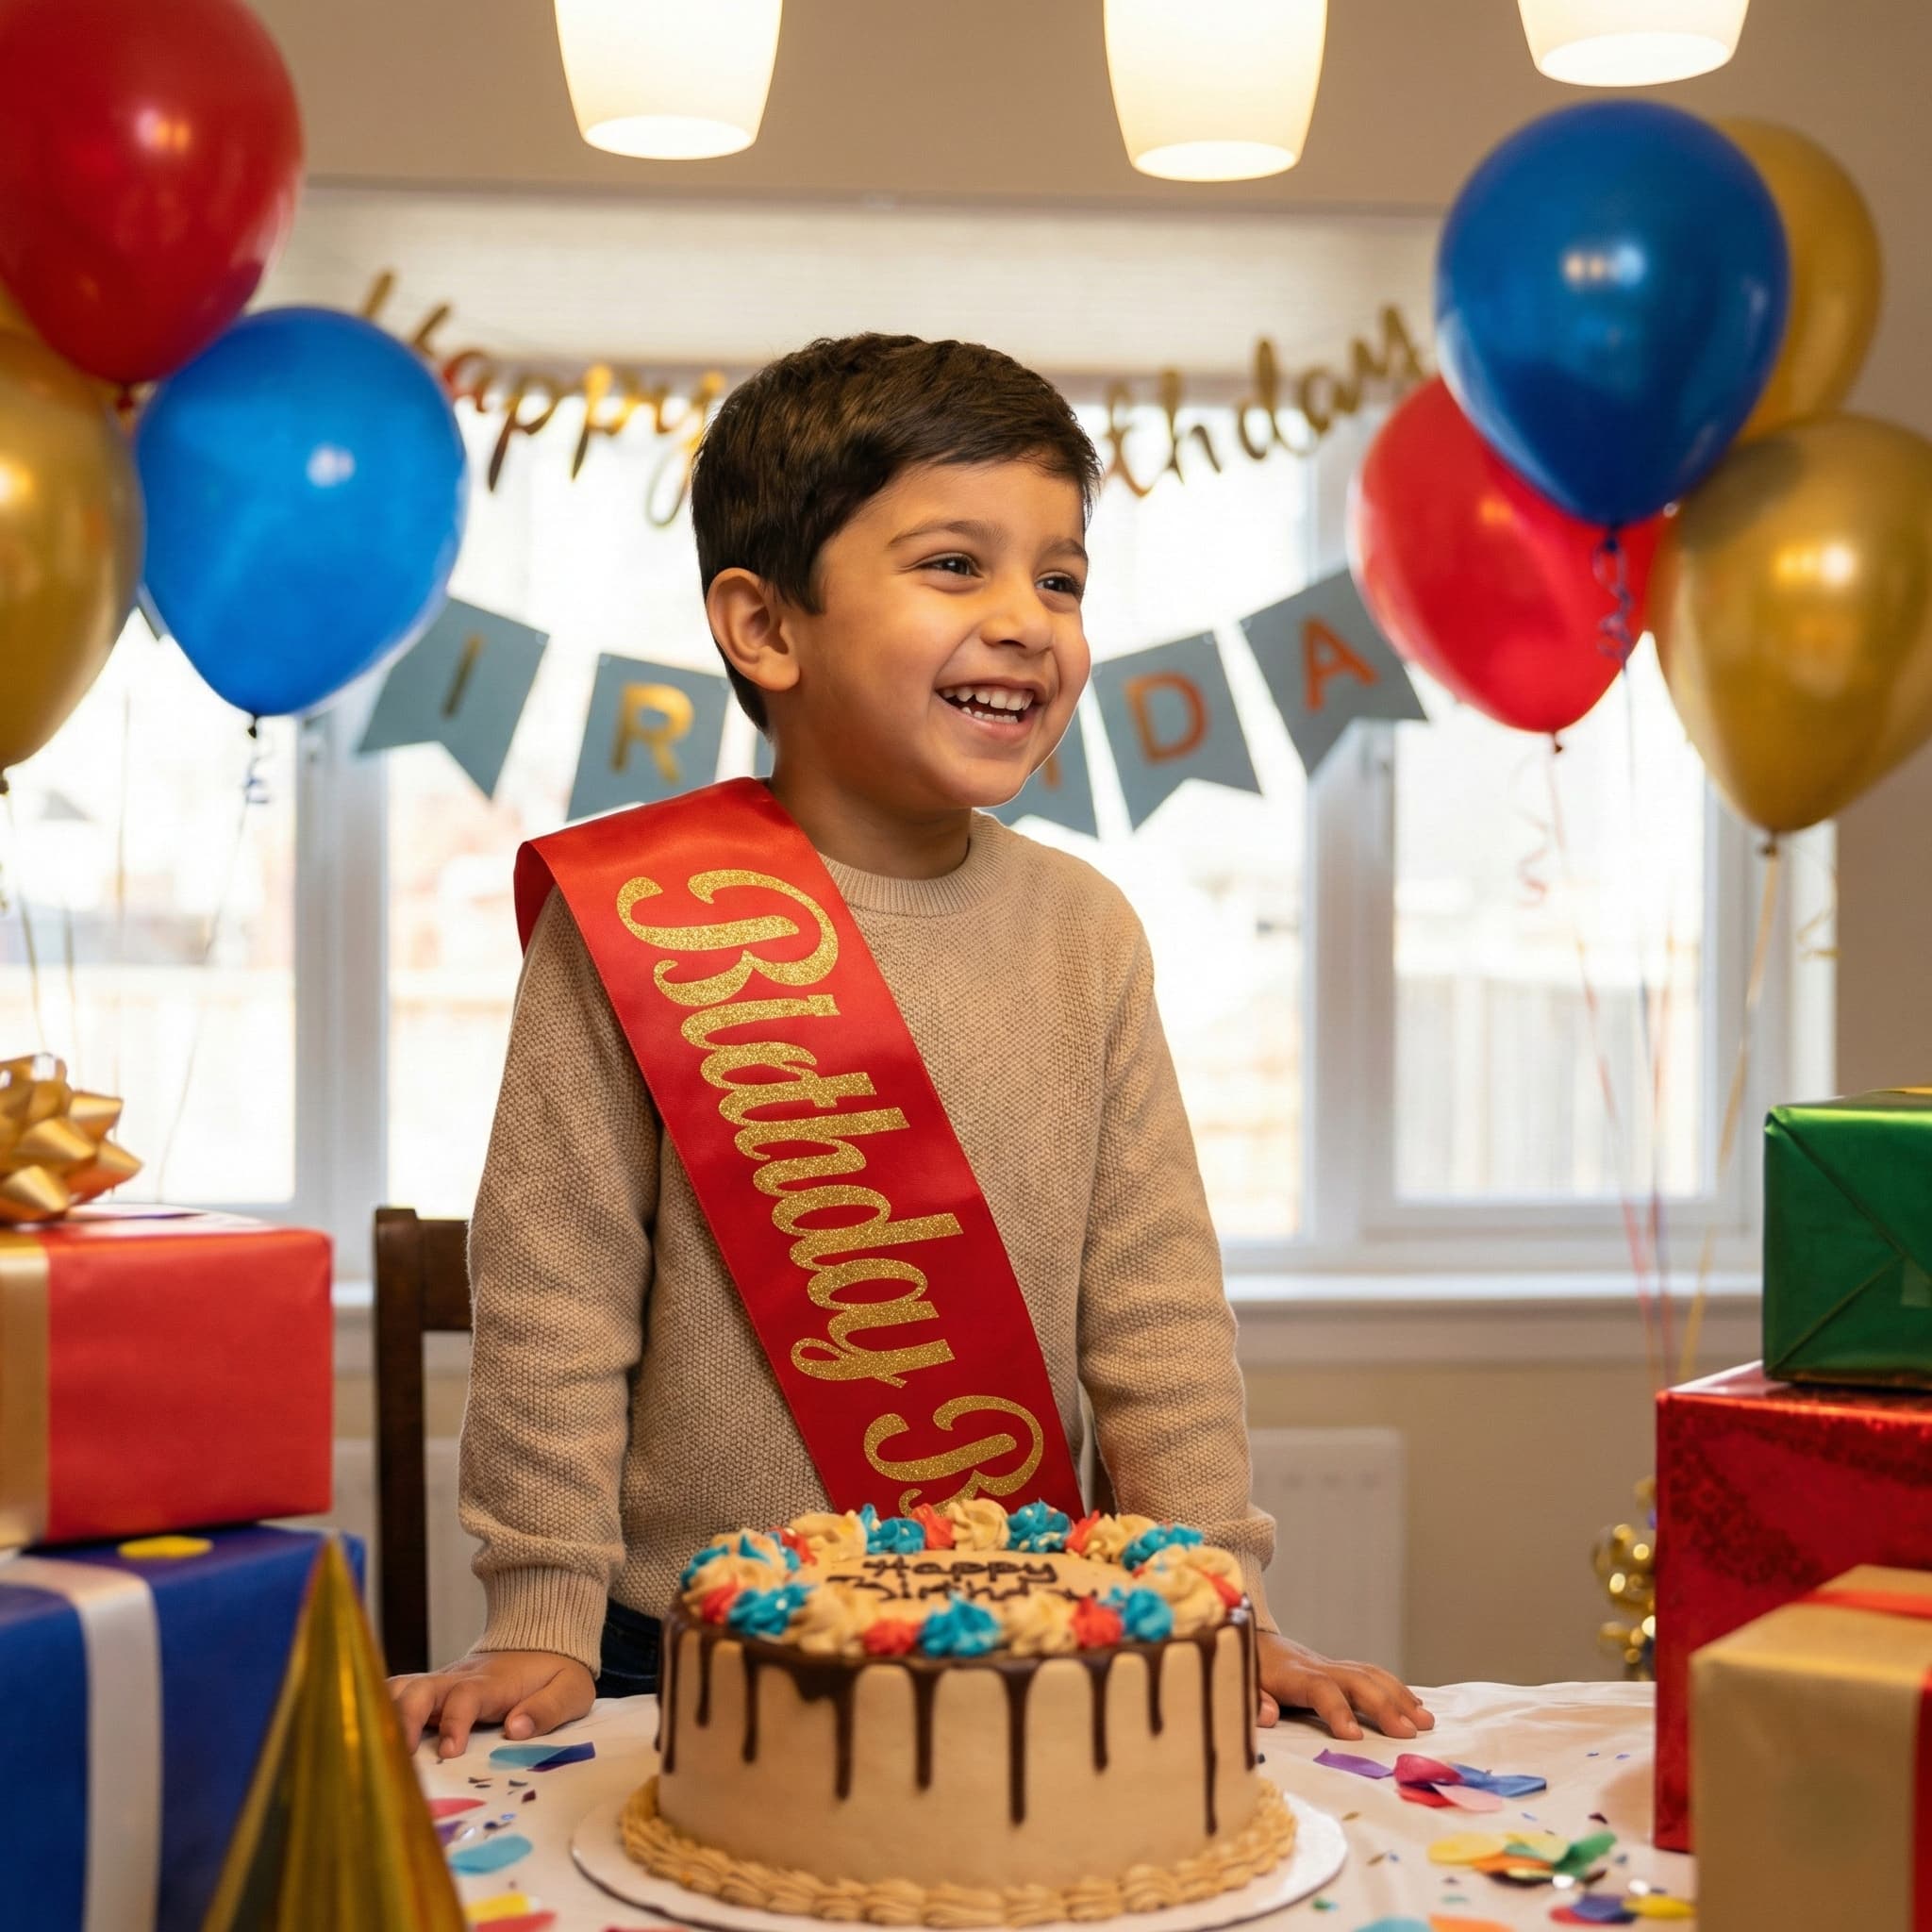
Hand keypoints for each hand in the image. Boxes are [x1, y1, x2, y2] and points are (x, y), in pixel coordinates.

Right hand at [389, 1649, 596, 1758]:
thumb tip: (516, 1730)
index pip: (465, 1696)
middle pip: (420, 1689)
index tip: (451, 1752)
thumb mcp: (570, 1689)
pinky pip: (399, 1694)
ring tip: (379, 1753)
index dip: (454, 1722)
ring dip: (386, 1714)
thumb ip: (547, 1709)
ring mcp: (443, 1682)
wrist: (543, 1637)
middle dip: (405, 1720)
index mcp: (493, 1682)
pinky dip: (382, 1711)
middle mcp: (460, 1678)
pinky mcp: (433, 1689)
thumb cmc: (556, 1671)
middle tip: (400, 1759)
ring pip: (402, 1688)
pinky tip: (372, 1739)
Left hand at [1256, 1631, 1433, 1741]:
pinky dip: (1396, 1688)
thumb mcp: (1239, 1682)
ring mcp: (1330, 1665)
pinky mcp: (1338, 1668)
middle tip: (1409, 1733)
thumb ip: (1251, 1700)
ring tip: (1425, 1722)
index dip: (1337, 1711)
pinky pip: (1372, 1674)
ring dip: (1399, 1697)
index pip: (1320, 1689)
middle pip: (1356, 1680)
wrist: (1250, 1638)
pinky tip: (1415, 1706)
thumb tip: (1270, 1716)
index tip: (1355, 1737)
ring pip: (1369, 1675)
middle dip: (1384, 1706)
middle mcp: (1317, 1666)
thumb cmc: (1245, 1667)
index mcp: (1291, 1675)